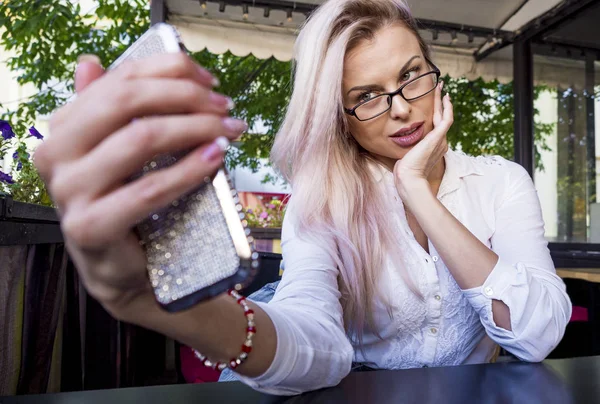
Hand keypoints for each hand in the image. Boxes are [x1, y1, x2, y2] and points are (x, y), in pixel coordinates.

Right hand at [34, 53, 246, 318]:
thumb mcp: (118, 152)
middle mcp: (56, 153)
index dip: (169, 70)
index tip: (210, 81)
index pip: (118, 80)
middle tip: (224, 106)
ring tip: (228, 130)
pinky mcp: (89, 227)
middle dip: (185, 96)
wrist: (125, 268)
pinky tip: (215, 157)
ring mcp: (69, 192)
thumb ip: (108, 109)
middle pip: (125, 101)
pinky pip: (148, 189)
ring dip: (195, 128)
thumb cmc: (127, 205)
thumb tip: (91, 62)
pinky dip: (188, 170)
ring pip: (140, 139)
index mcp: (62, 127)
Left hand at [393, 81, 452, 195]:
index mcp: (431, 147)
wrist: (408, 178)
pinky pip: (447, 119)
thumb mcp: (400, 155)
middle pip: (441, 118)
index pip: (434, 126)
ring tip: (441, 88)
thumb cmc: (401, 171)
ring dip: (443, 101)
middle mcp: (439, 143)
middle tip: (439, 89)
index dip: (433, 114)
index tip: (431, 104)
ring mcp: (440, 140)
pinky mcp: (438, 138)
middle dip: (440, 103)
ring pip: (444, 116)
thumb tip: (379, 143)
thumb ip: (396, 147)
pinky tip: (444, 97)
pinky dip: (447, 107)